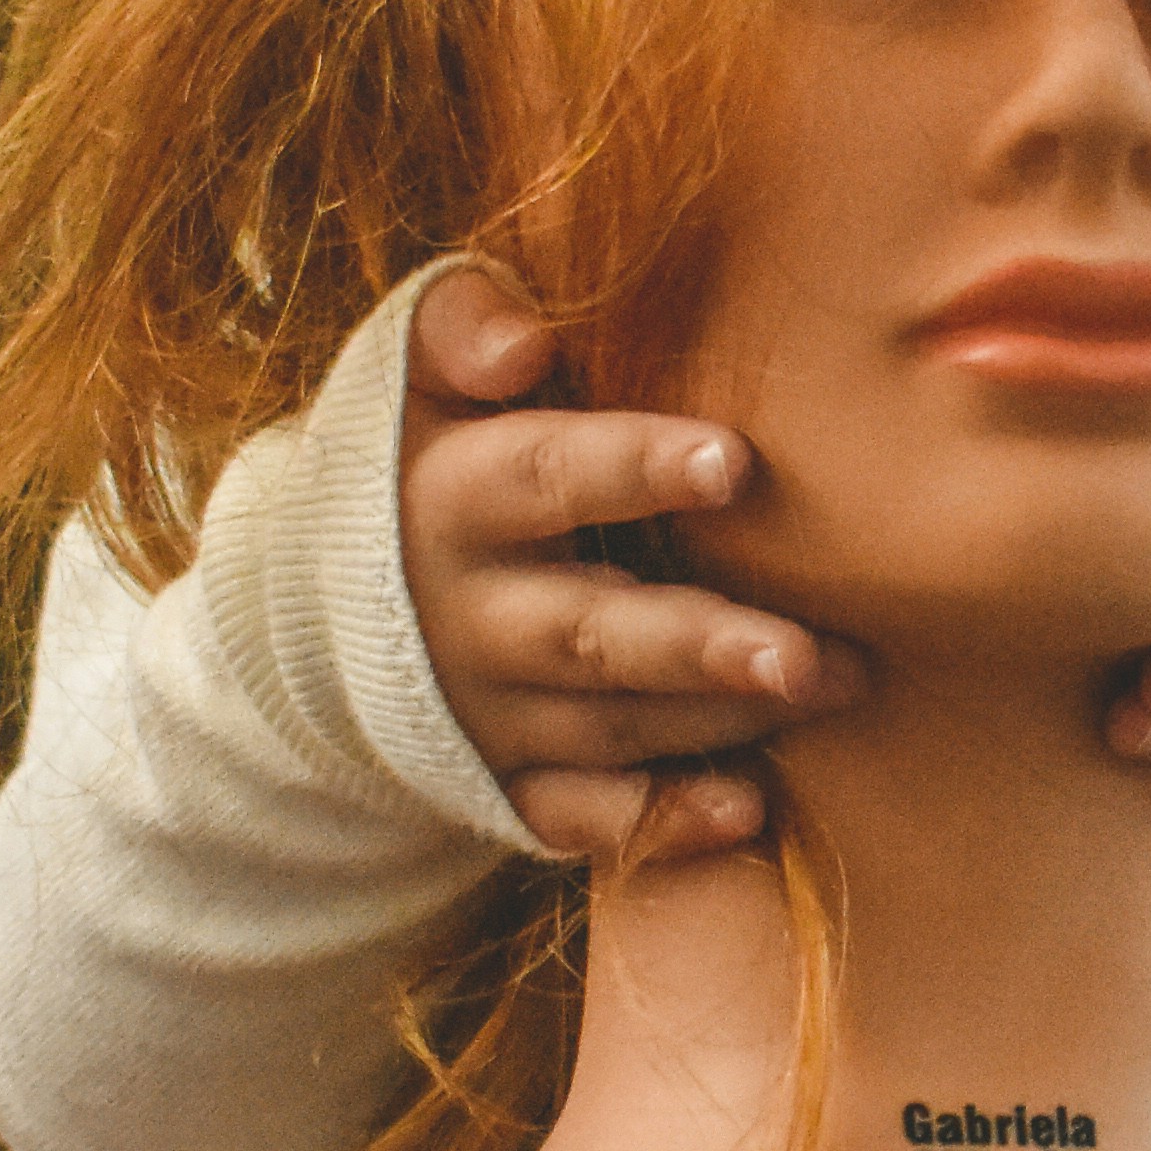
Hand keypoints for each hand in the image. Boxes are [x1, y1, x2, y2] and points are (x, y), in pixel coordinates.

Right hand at [401, 266, 871, 864]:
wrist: (316, 611)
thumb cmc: (421, 454)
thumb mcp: (411, 377)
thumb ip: (460, 328)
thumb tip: (521, 345)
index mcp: (451, 501)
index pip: (542, 478)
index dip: (633, 469)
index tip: (734, 463)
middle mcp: (467, 620)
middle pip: (589, 633)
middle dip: (697, 645)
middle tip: (805, 653)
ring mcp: (486, 715)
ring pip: (610, 726)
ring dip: (719, 719)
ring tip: (834, 688)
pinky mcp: (504, 785)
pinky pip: (582, 818)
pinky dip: (661, 822)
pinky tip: (750, 810)